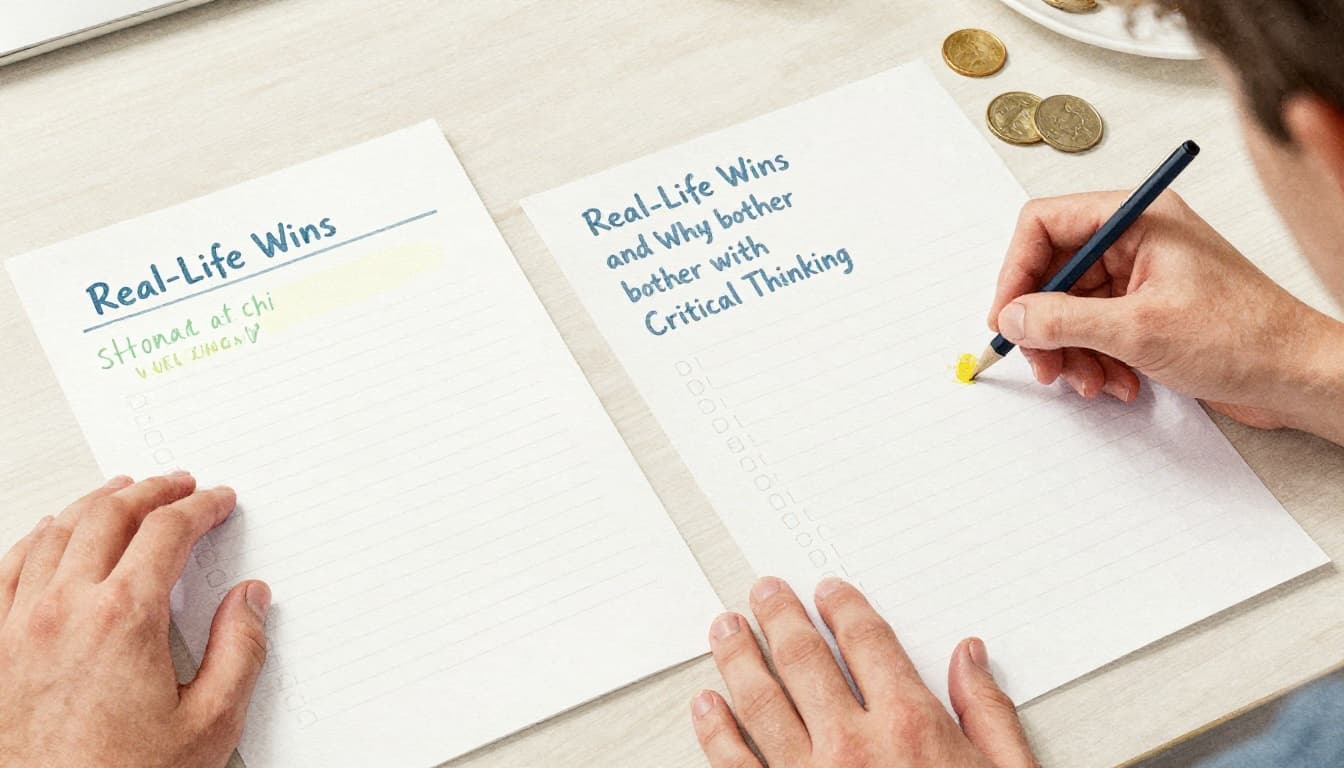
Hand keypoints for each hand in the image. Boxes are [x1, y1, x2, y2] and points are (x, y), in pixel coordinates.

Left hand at [0, 472, 268, 767]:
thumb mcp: (208, 725)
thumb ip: (238, 652)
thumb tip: (249, 600)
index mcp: (124, 619)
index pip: (167, 532)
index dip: (199, 506)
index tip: (216, 502)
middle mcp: (64, 610)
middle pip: (108, 517)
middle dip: (150, 491)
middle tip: (176, 485)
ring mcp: (18, 626)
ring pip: (53, 534)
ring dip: (94, 504)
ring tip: (119, 495)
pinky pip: (6, 570)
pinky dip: (35, 539)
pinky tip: (49, 536)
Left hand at [691, 577, 1035, 767]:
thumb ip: (989, 714)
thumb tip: (969, 656)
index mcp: (911, 727)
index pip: (868, 643)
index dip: (845, 609)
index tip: (829, 592)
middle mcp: (853, 745)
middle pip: (805, 659)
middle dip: (781, 617)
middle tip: (765, 592)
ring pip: (760, 700)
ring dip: (739, 657)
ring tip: (726, 628)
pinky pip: (733, 764)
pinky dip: (715, 729)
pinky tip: (706, 704)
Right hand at [987, 191, 1343, 436]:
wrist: (1298, 377)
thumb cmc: (1246, 338)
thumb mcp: (1139, 329)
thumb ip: (1064, 320)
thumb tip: (1014, 316)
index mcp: (1138, 219)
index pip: (1045, 224)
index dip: (1017, 271)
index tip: (1007, 315)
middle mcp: (1136, 241)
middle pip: (1053, 273)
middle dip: (1044, 324)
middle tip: (1042, 362)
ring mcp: (1141, 278)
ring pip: (1069, 309)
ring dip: (1070, 352)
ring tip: (1088, 381)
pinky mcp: (1147, 312)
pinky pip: (1094, 332)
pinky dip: (1095, 361)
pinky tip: (1117, 382)